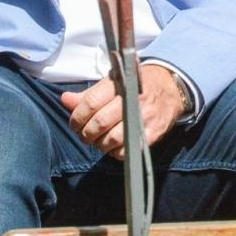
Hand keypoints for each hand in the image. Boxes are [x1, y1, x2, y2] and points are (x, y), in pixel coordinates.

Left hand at [60, 65, 183, 157]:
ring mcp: (144, 118)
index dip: (77, 116)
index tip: (74, 123)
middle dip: (86, 133)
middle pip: (99, 123)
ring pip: (112, 140)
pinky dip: (115, 152)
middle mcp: (133, 100)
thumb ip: (87, 95)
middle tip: (84, 134)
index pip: (91, 103)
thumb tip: (65, 100)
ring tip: (98, 140)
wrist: (170, 87)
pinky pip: (127, 150)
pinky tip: (113, 146)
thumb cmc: (135, 85)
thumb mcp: (112, 82)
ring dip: (99, 144)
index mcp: (120, 84)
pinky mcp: (153, 133)